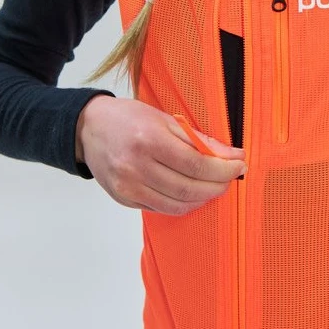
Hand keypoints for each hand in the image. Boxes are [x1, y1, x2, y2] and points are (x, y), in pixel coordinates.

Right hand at [76, 96, 245, 214]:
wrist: (89, 129)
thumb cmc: (129, 118)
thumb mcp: (165, 119)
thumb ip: (199, 139)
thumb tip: (231, 155)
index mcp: (149, 141)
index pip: (196, 165)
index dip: (224, 169)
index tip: (240, 165)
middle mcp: (136, 167)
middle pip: (189, 188)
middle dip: (218, 186)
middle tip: (231, 178)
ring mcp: (128, 187)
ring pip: (177, 204)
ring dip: (203, 198)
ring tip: (214, 186)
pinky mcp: (124, 199)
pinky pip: (161, 209)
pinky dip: (182, 204)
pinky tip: (192, 193)